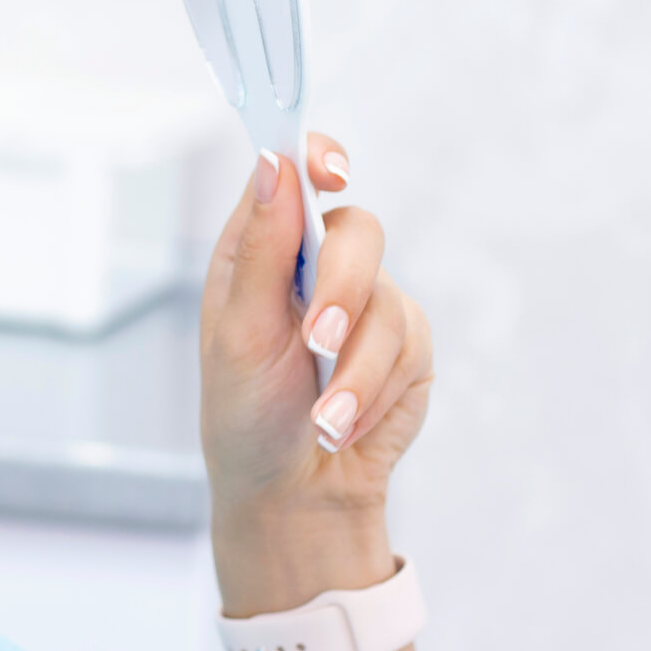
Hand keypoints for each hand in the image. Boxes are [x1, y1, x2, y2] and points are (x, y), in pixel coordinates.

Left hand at [200, 136, 433, 616]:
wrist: (296, 492)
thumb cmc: (247, 414)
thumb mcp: (240, 334)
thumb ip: (261, 250)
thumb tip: (274, 164)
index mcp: (260, 251)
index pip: (292, 176)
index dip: (316, 158)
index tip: (329, 171)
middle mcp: (314, 266)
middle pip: (356, 231)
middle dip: (341, 289)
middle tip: (317, 340)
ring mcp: (365, 302)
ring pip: (386, 297)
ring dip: (355, 368)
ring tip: (323, 418)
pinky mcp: (405, 344)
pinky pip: (410, 344)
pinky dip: (375, 390)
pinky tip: (346, 422)